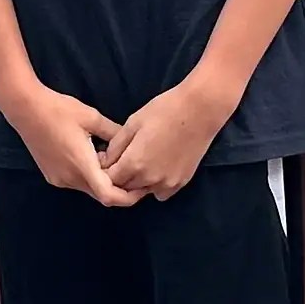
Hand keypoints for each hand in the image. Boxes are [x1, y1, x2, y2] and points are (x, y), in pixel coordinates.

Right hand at [1, 83, 140, 205]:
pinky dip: (88, 175)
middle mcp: (70, 179)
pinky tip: (89, 154)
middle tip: (131, 168)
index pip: (109, 196)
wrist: (25, 108)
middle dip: (117, 185)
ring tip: (107, 156)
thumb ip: (113, 133)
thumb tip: (131, 144)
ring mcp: (59, 180)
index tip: (142, 187)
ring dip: (101, 178)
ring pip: (88, 188)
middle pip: (101, 193)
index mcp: (82, 165)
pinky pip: (76, 182)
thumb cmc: (59, 110)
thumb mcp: (92, 117)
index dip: (128, 197)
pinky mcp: (51, 176)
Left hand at [103, 79, 228, 200]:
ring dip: (136, 182)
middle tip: (122, 158)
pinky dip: (154, 185)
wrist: (199, 111)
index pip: (110, 180)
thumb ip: (116, 146)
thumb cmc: (164, 111)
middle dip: (119, 176)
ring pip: (142, 191)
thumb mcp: (133, 123)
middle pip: (125, 188)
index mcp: (134, 163)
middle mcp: (149, 179)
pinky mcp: (181, 183)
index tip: (107, 157)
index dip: (105, 169)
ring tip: (141, 161)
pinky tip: (157, 167)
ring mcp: (167, 183)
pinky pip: (160, 192)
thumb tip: (105, 161)